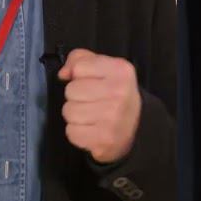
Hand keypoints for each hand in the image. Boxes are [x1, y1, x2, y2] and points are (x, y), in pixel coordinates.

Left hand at [58, 48, 140, 163]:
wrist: (137, 126)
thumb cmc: (115, 93)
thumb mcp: (103, 68)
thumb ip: (79, 60)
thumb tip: (63, 74)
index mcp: (120, 70)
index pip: (79, 67)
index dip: (80, 76)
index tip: (93, 83)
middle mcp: (118, 93)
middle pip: (71, 90)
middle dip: (77, 96)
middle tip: (93, 101)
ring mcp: (112, 118)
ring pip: (68, 111)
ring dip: (75, 115)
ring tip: (92, 116)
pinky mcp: (104, 140)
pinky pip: (71, 132)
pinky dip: (77, 132)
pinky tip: (92, 129)